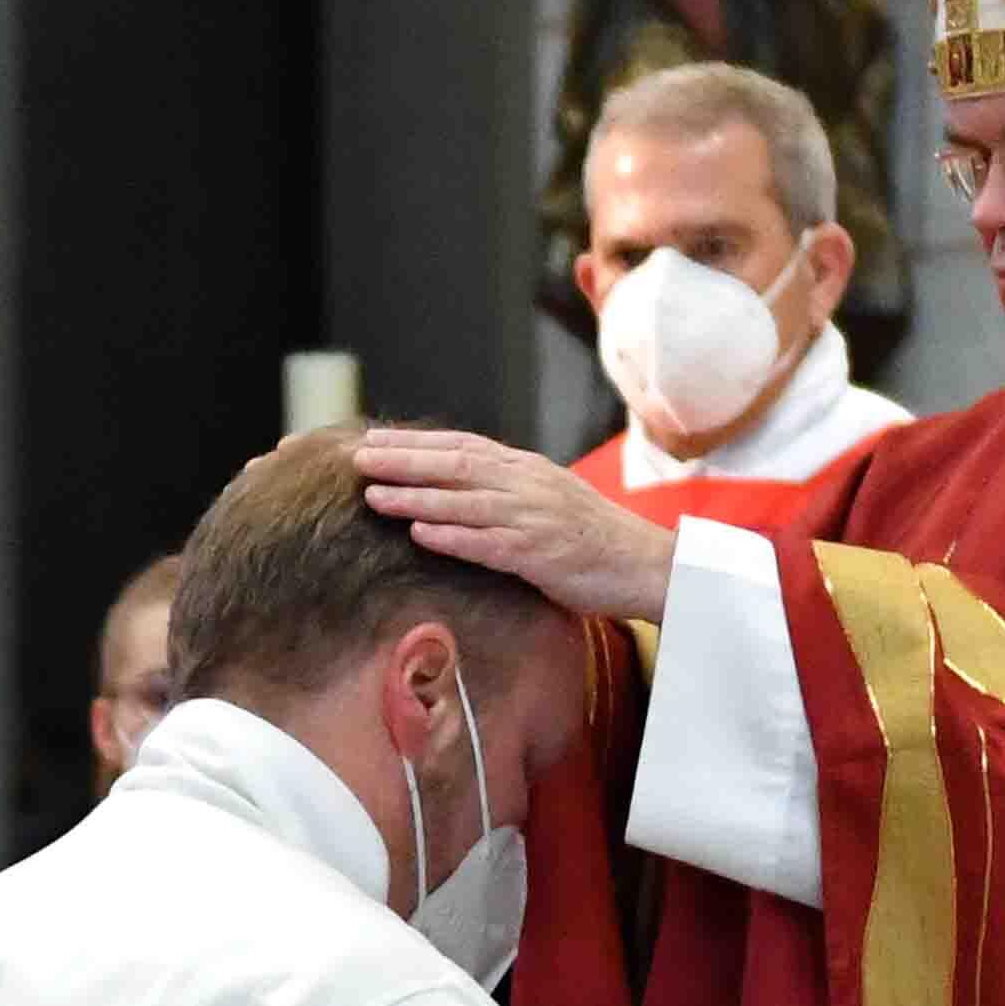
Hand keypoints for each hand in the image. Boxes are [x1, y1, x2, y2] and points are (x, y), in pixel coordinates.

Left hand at [355, 425, 671, 622]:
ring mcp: (534, 518)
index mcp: (527, 469)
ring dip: (416, 497)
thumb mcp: (548, 498)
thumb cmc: (592, 538)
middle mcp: (528, 485)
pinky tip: (419, 534)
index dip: (415, 443)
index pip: (462, 446)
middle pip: (456, 465)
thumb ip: (506, 487)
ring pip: (465, 501)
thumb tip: (457, 485)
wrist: (646, 564)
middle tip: (358, 459)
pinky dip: (452, 537)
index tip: (374, 441)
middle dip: (404, 461)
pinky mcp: (540, 554)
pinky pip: (488, 543)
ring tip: (373, 495)